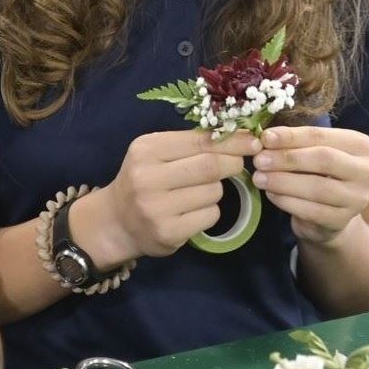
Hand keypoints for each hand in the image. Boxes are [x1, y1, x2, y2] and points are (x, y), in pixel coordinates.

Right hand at [91, 129, 259, 259]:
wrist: (116, 221)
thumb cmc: (143, 180)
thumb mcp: (156, 154)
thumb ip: (191, 144)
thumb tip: (242, 136)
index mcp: (146, 150)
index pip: (200, 141)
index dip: (232, 141)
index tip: (252, 141)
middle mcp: (147, 178)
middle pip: (210, 166)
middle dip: (233, 163)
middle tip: (238, 165)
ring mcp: (156, 208)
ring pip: (213, 192)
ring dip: (217, 190)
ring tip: (199, 192)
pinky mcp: (168, 232)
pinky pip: (210, 215)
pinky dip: (210, 211)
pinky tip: (193, 211)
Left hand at [251, 126, 368, 245]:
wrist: (327, 214)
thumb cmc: (317, 174)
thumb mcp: (309, 153)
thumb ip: (293, 144)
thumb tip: (265, 139)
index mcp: (360, 145)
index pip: (321, 136)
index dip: (291, 136)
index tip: (265, 138)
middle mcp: (366, 170)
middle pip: (323, 159)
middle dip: (287, 158)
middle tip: (259, 160)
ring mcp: (357, 198)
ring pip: (318, 187)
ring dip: (283, 181)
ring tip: (259, 178)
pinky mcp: (343, 220)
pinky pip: (311, 211)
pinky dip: (287, 201)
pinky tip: (270, 194)